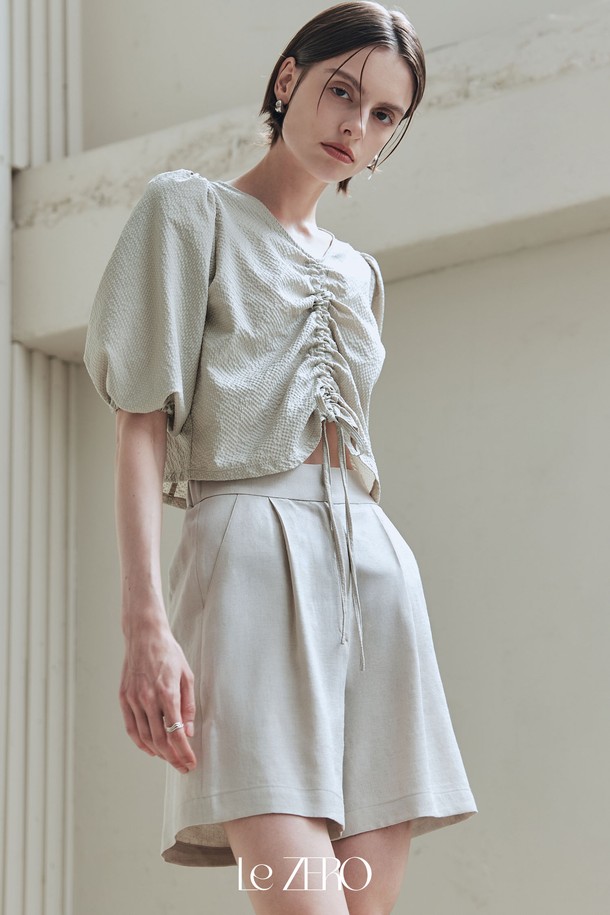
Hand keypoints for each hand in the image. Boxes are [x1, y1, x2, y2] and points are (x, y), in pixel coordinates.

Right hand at [119, 622, 196, 773]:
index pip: (176, 733)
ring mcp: (133, 699)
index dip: (184, 752)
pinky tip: (151, 750)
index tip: (191, 763)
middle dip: (173, 758)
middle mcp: (148, 699)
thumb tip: (188, 732)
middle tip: (182, 767)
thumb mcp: (186, 676)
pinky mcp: (123, 698)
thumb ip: (188, 705)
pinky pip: (131, 727)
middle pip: (160, 740)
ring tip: (170, 759)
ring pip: (144, 737)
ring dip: (158, 753)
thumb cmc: (169, 653)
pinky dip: (140, 743)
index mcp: (167, 693)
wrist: (145, 635)